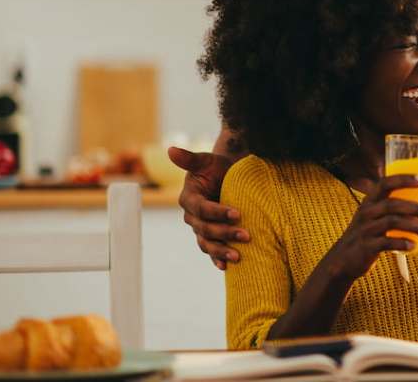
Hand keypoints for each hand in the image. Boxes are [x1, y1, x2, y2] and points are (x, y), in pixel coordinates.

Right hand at [168, 146, 249, 269]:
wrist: (227, 176)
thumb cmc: (217, 166)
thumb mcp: (206, 160)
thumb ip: (189, 158)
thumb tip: (170, 149)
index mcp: (189, 198)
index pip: (202, 209)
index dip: (217, 212)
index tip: (237, 214)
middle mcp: (192, 216)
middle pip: (205, 229)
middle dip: (225, 233)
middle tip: (246, 236)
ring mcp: (200, 227)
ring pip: (206, 243)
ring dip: (221, 251)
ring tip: (238, 257)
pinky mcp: (209, 235)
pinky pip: (210, 250)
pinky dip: (216, 259)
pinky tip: (226, 267)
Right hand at [321, 174, 417, 282]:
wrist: (343, 260)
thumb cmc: (367, 234)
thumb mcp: (374, 216)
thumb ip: (392, 208)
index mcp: (370, 201)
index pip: (385, 183)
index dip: (404, 179)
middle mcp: (366, 212)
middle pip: (393, 204)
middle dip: (416, 208)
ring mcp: (365, 229)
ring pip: (392, 222)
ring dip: (415, 227)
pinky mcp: (366, 246)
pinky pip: (386, 242)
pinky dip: (402, 243)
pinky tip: (414, 246)